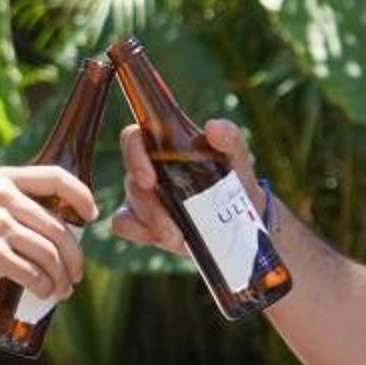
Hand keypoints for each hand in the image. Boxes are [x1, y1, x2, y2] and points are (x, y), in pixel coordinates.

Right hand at [0, 164, 94, 300]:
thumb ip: (1, 203)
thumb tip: (39, 223)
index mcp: (0, 179)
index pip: (56, 177)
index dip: (82, 196)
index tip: (90, 216)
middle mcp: (2, 197)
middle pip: (59, 226)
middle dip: (74, 255)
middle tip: (75, 274)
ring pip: (50, 252)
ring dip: (62, 277)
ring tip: (62, 291)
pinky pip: (33, 272)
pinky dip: (44, 287)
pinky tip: (44, 295)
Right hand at [109, 117, 255, 253]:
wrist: (241, 219)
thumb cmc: (233, 180)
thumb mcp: (236, 158)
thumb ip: (230, 138)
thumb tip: (212, 127)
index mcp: (165, 145)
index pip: (134, 137)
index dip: (133, 153)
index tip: (150, 178)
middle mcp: (149, 167)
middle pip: (131, 177)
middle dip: (147, 202)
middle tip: (168, 221)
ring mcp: (143, 195)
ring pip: (131, 204)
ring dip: (153, 222)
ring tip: (178, 236)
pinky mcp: (142, 221)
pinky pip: (124, 223)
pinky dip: (138, 232)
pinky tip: (162, 238)